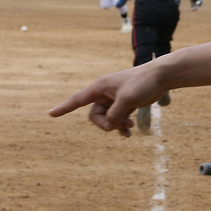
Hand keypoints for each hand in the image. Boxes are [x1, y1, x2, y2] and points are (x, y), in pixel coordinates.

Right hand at [48, 66, 167, 137]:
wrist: (160, 77)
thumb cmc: (143, 83)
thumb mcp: (127, 100)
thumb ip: (115, 115)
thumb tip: (109, 126)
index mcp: (99, 87)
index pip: (77, 100)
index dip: (63, 108)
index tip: (50, 114)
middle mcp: (104, 93)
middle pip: (95, 116)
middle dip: (107, 124)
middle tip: (122, 123)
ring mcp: (114, 99)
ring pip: (107, 120)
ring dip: (117, 125)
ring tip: (130, 126)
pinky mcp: (124, 104)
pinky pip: (116, 120)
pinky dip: (122, 127)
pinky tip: (129, 133)